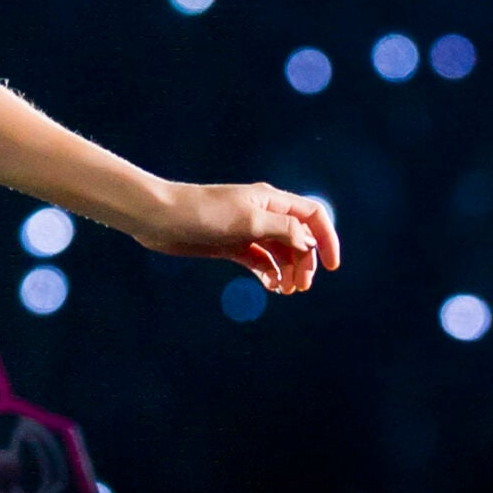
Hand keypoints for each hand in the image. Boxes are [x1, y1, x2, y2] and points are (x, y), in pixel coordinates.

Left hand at [131, 181, 341, 295]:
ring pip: (280, 252)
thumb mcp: (248, 221)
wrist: (160, 219)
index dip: (327, 239)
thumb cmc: (203, 213)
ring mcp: (247, 231)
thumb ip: (283, 229)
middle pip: (299, 239)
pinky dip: (269, 273)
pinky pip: (260, 261)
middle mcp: (262, 214)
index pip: (312, 216)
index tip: (331, 267)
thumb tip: (309, 241)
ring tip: (285, 290)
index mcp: (271, 201)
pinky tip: (270, 286)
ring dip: (288, 271)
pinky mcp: (231, 245)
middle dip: (305, 263)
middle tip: (300, 287)